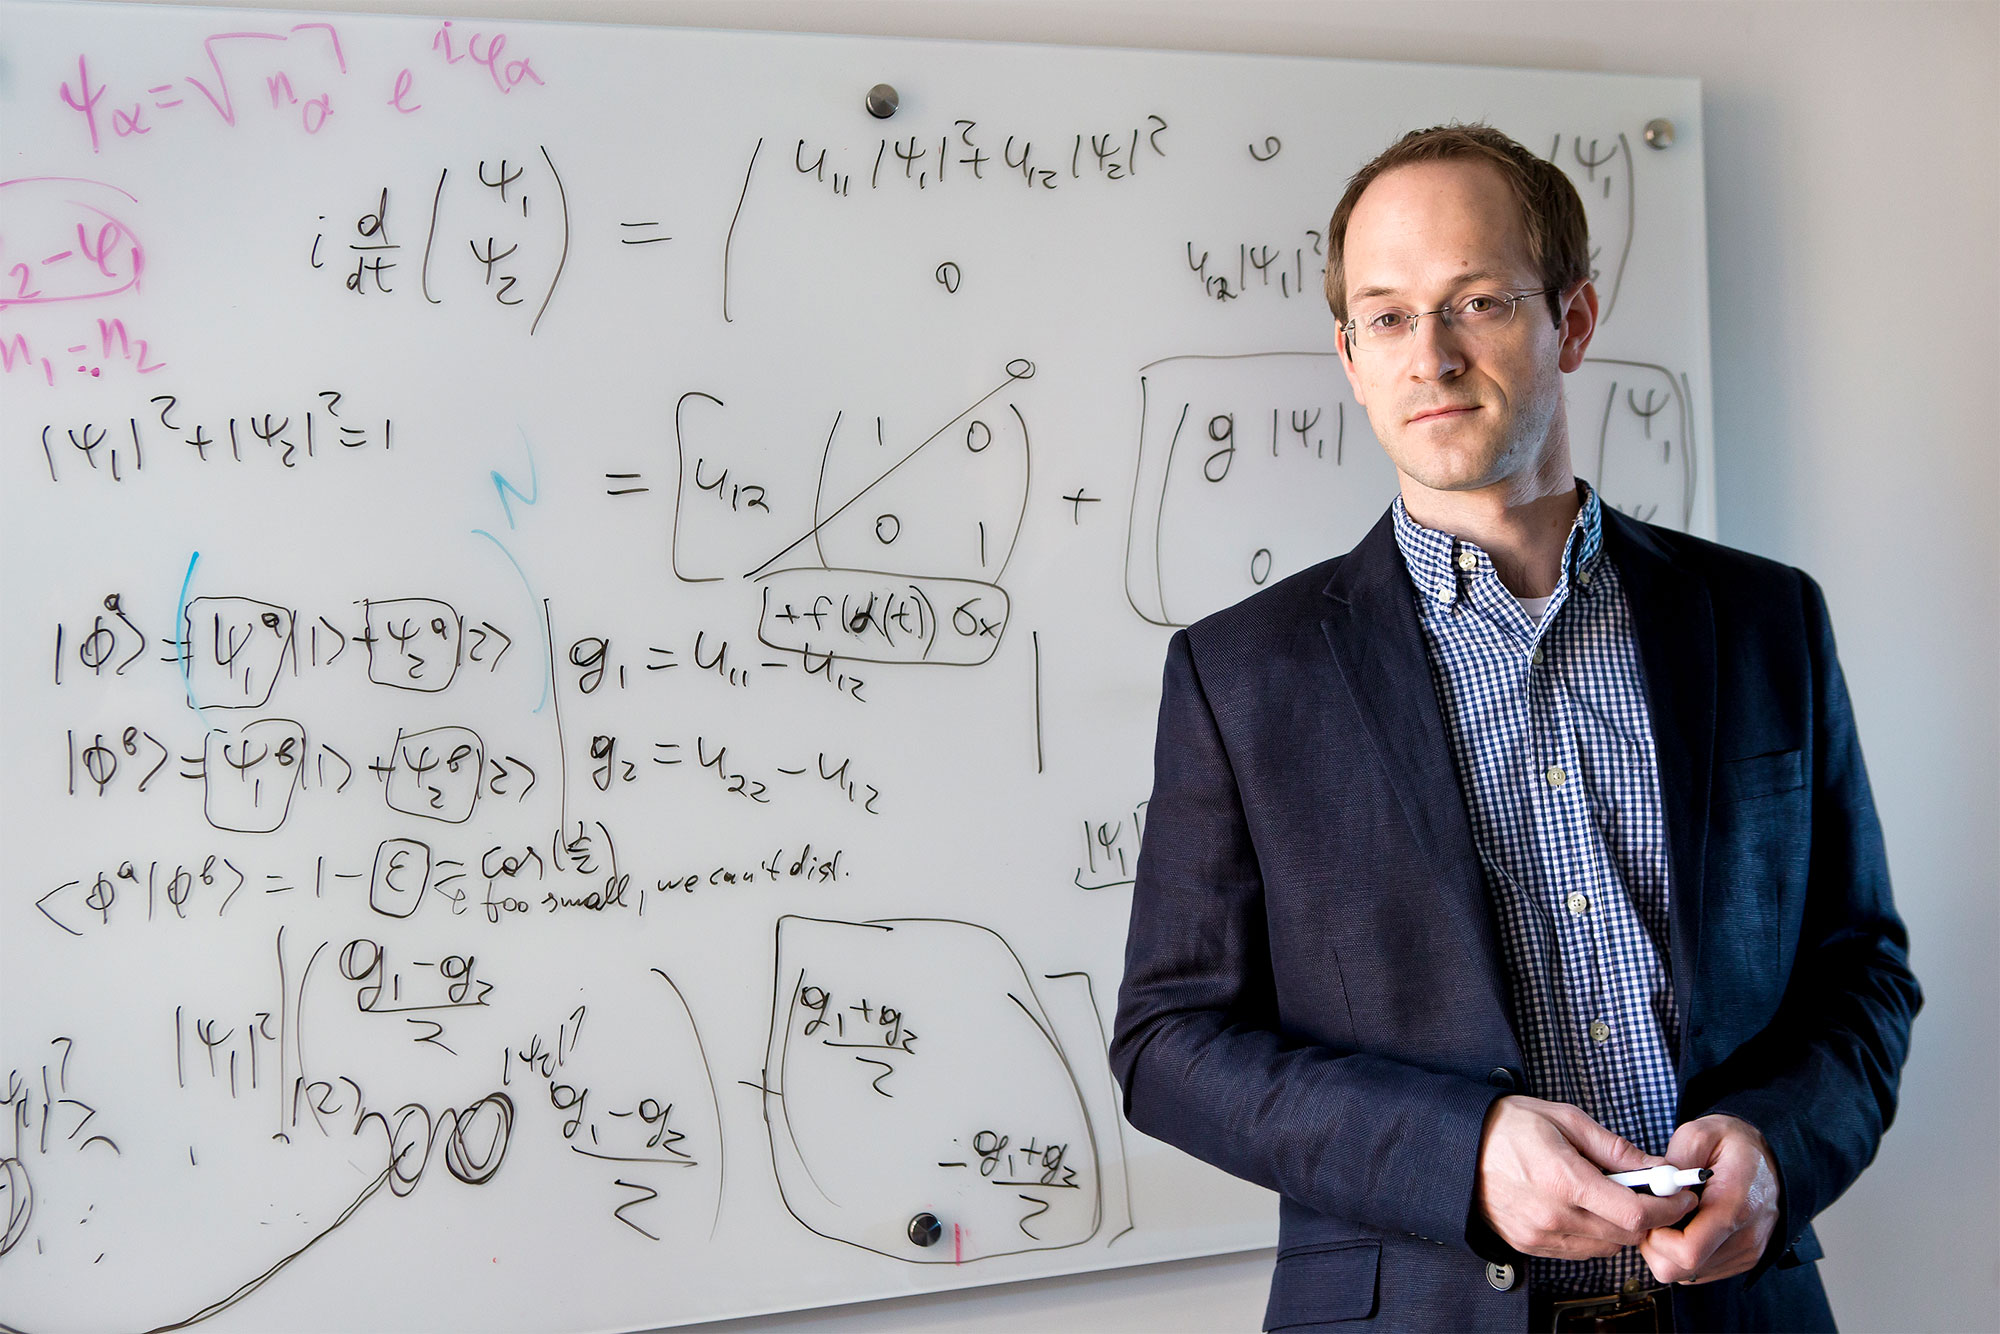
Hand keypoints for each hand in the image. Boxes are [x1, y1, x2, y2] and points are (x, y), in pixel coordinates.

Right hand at [1475, 1096, 1696, 1259]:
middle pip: (1626, 1235)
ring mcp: (1540, 1235)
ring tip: (1611, 1196)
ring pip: (1606, 1247)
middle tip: (1650, 1192)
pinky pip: (1581, 1250)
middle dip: (1648, 1216)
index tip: (1681, 1195)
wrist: (1456, 1149)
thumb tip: (1655, 1168)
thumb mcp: (1565, 1119)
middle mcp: (1552, 1215)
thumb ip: (1614, 1148)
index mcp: (1563, 1179)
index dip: (1668, 1208)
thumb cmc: (1507, 1126)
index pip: (1635, 1213)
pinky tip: (1585, 1208)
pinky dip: (1594, 1234)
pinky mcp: (1531, 1246)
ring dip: (1620, 1227)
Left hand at [1640, 1114, 1779, 1284]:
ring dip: (1668, 1249)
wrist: (1772, 1158)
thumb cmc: (1733, 1143)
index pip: (1687, 1251)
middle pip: (1682, 1269)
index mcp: (1734, 1206)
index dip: (1656, 1236)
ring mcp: (1747, 1253)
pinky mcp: (1743, 1260)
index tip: (1653, 1211)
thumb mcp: (1700, 1134)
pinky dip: (1683, 1253)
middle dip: (1655, 1245)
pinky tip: (1688, 1224)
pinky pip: (1699, 1272)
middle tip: (1655, 1214)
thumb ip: (1673, 1162)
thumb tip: (1652, 1189)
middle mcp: (1745, 1238)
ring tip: (1674, 1214)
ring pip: (1687, 1274)